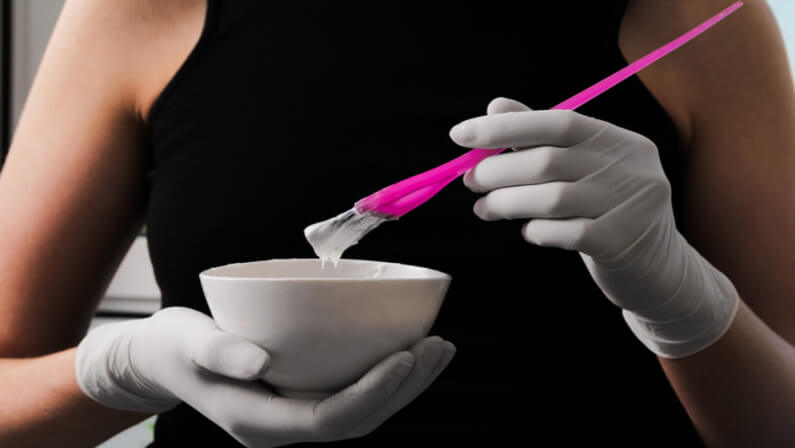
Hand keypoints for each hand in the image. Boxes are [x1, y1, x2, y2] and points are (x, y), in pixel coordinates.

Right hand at [75, 306, 454, 446]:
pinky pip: (352, 395)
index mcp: (259, 423)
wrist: (162, 360)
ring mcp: (294, 415)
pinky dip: (384, 376)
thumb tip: (259, 362)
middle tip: (438, 346)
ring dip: (404, 385)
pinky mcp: (301, 397)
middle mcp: (284, 428)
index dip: (373, 393)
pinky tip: (407, 349)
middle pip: (358, 421)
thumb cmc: (174, 348)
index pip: (330, 420)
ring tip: (439, 348)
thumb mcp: (187, 342)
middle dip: (403, 389)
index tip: (405, 355)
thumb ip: (219, 352)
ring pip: (361, 412)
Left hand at [449, 97, 737, 357]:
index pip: (558, 121)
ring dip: (506, 203)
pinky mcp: (621, 241)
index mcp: (620, 140)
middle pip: (548, 161)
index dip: (505, 127)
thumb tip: (496, 106)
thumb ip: (542, 137)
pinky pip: (563, 233)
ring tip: (485, 209)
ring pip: (551, 198)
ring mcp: (630, 205)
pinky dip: (536, 231)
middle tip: (470, 182)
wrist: (658, 271)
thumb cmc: (608, 212)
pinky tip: (528, 231)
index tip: (460, 135)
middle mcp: (630, 167)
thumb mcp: (584, 169)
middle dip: (497, 170)